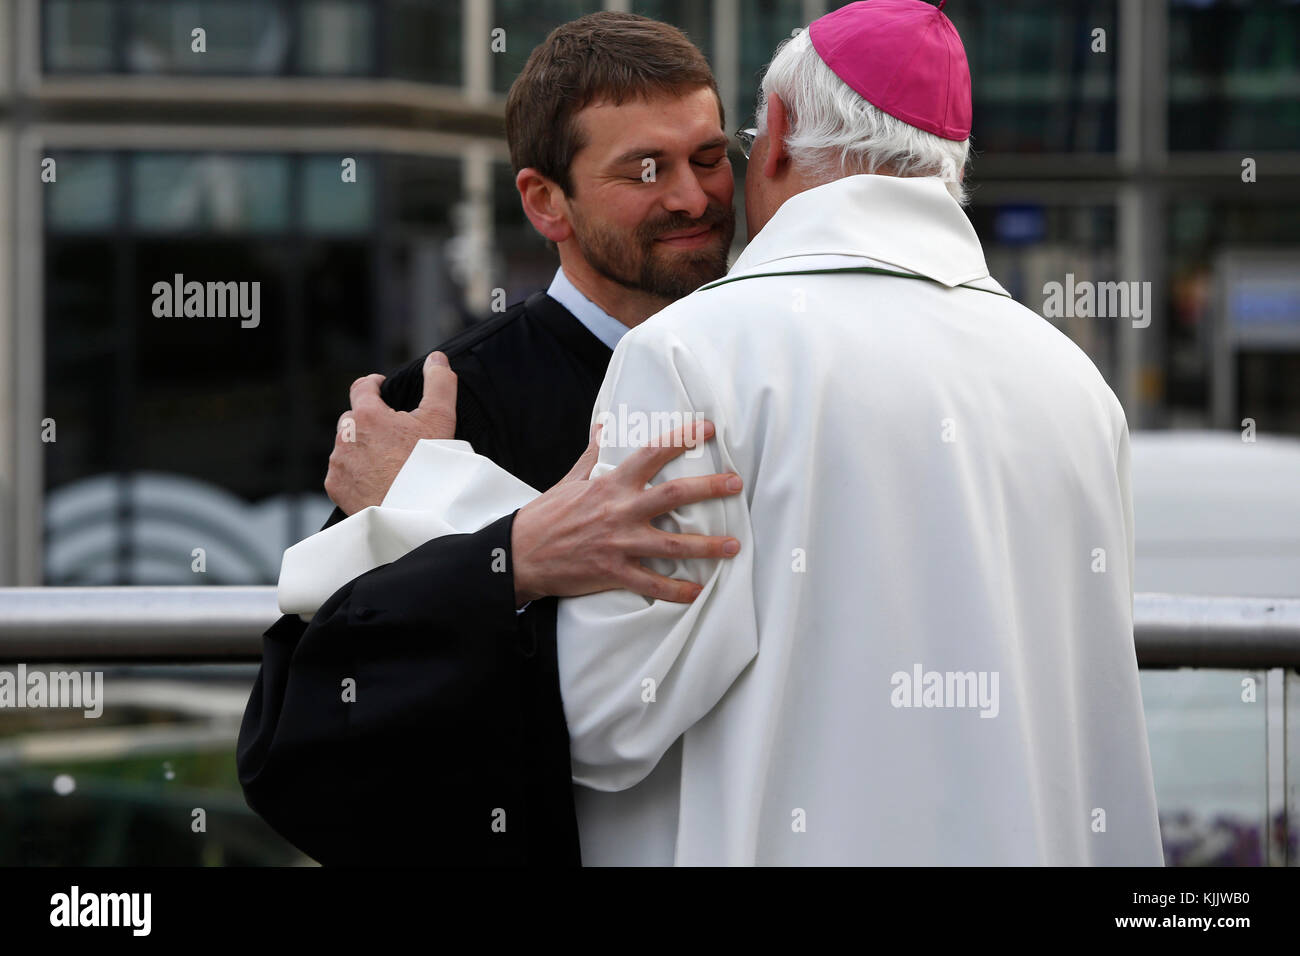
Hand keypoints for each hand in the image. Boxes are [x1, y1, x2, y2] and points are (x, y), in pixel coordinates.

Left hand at [324, 351, 457, 514]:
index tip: (382, 389)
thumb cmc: (428, 468)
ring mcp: (338, 463)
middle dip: (370, 422)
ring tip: (387, 461)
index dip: (372, 384)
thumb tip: (437, 359)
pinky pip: (342, 472)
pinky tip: (376, 480)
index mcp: (367, 415)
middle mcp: (346, 436)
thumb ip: (439, 383)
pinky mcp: (335, 487)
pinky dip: (355, 472)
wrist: (415, 513)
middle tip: (394, 435)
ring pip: (347, 446)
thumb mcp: (441, 420)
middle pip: (353, 418)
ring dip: (361, 447)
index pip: (360, 387)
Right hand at [511, 420, 742, 605]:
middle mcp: (619, 510)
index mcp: (610, 484)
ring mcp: (618, 543)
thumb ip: (593, 456)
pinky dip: (676, 590)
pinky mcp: (613, 572)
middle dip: (710, 488)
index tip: (708, 430)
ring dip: (706, 546)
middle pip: (674, 495)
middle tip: (736, 484)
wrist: (520, 554)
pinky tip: (697, 591)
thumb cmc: (545, 516)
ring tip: (733, 546)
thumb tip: (604, 427)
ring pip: (672, 544)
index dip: (681, 438)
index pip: (651, 454)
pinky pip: (652, 584)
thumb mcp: (569, 480)